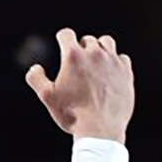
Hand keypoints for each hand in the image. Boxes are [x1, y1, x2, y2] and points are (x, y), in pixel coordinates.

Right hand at [26, 28, 133, 142]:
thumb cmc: (72, 113)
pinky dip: (114, 61)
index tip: (62, 45)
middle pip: (87, 39)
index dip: (62, 39)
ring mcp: (112, 61)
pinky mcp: (126, 71)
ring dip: (99, 49)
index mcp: (73, 57)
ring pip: (106, 42)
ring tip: (94, 62)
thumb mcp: (47, 97)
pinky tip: (109, 72)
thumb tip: (35, 68)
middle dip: (80, 47)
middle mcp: (94, 54)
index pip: (66, 34)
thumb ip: (36, 79)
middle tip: (77, 64)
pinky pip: (121, 57)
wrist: (101, 128)